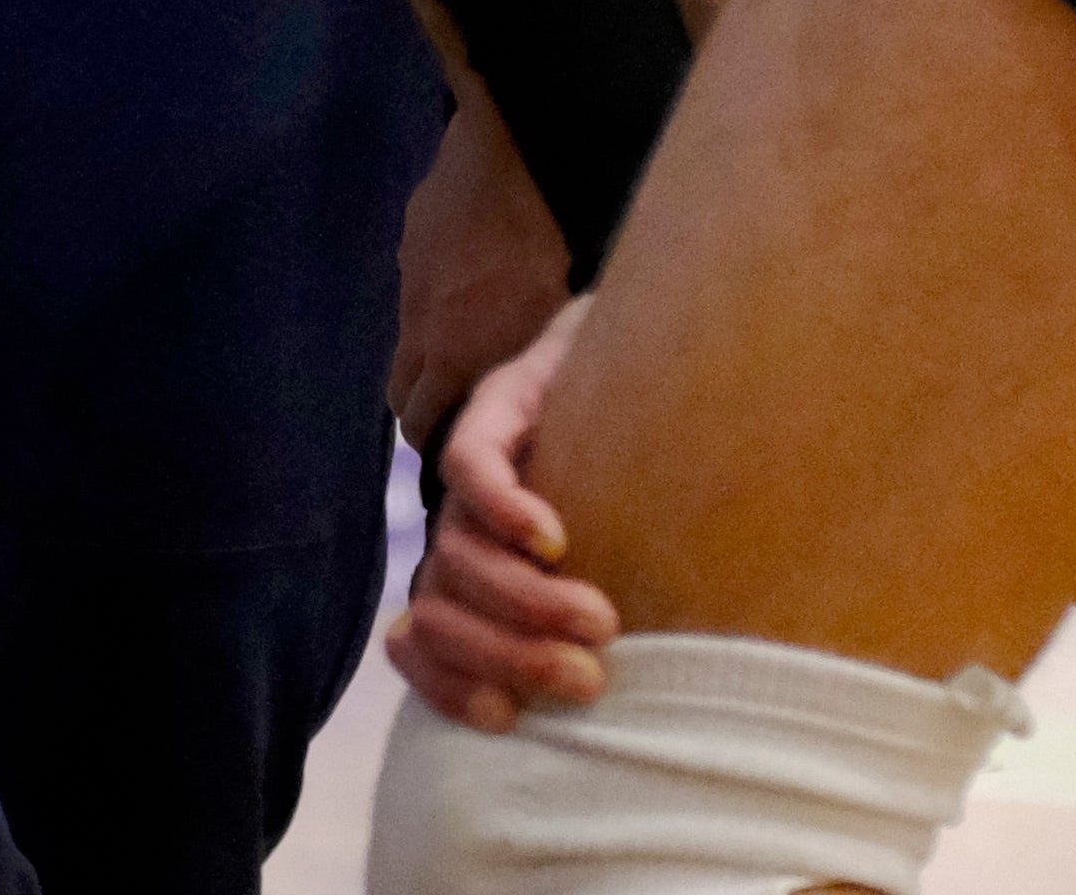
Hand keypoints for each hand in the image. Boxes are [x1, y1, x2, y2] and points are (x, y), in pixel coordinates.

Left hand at [387, 295, 618, 731]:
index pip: (420, 638)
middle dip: (506, 655)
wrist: (655, 356)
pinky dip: (503, 507)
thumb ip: (603, 636)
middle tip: (586, 680)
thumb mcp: (628, 576)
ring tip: (600, 621)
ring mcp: (477, 465)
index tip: (506, 719)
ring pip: (456, 549)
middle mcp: (464, 524)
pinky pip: (470, 462)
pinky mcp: (499, 403)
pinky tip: (550, 538)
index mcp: (477, 576)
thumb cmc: (652, 494)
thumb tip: (639, 717)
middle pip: (440, 605)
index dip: (444, 684)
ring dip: (523, 599)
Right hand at [392, 96, 573, 450]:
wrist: (513, 148)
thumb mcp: (562, 320)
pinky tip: (478, 290)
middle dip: (424, 418)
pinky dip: (436, 311)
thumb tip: (552, 411)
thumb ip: (542, 372)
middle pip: (401, 398)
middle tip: (466, 424)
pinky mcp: (414, 243)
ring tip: (474, 357)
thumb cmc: (558, 239)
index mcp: (457, 356)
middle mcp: (423, 328)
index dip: (439, 452)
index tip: (469, 462)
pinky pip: (418, 296)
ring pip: (407, 346)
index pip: (422, 429)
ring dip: (429, 364)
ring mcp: (413, 282)